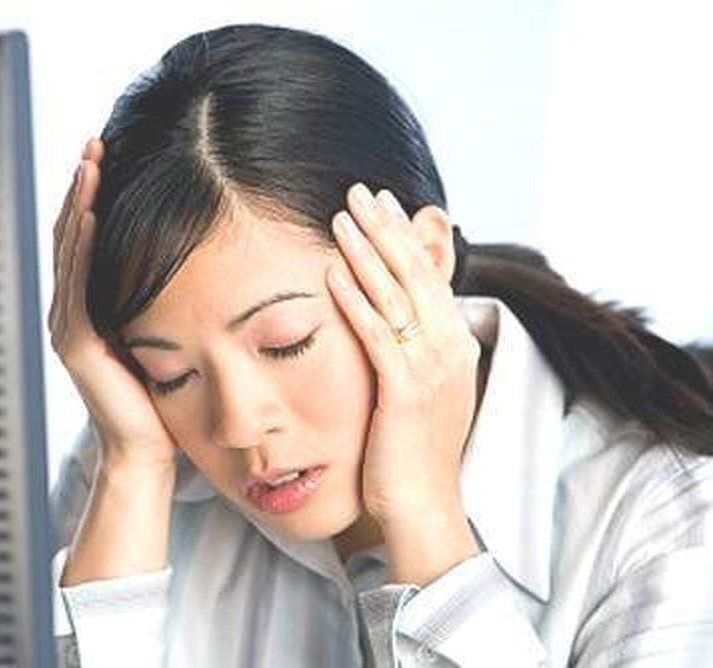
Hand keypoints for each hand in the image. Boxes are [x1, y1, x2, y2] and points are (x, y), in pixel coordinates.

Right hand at [49, 138, 178, 471]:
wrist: (147, 451)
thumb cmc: (160, 398)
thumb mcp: (158, 334)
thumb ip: (155, 299)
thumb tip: (183, 259)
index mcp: (89, 307)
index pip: (85, 239)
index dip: (91, 196)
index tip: (107, 156)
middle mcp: (72, 311)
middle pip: (70, 235)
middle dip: (81, 188)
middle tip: (94, 144)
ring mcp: (70, 326)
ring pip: (69, 251)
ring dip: (78, 204)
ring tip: (89, 163)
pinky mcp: (79, 342)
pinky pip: (79, 284)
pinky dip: (82, 248)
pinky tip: (89, 214)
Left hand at [325, 184, 481, 523]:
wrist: (426, 507)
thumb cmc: (414, 452)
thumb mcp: (423, 391)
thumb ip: (413, 350)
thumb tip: (398, 319)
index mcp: (455, 345)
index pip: (429, 276)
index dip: (405, 237)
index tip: (382, 204)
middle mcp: (449, 349)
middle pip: (415, 273)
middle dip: (386, 228)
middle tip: (359, 190)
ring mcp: (430, 368)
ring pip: (397, 294)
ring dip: (367, 250)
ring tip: (340, 215)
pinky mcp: (404, 391)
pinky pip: (376, 334)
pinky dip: (355, 299)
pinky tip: (332, 272)